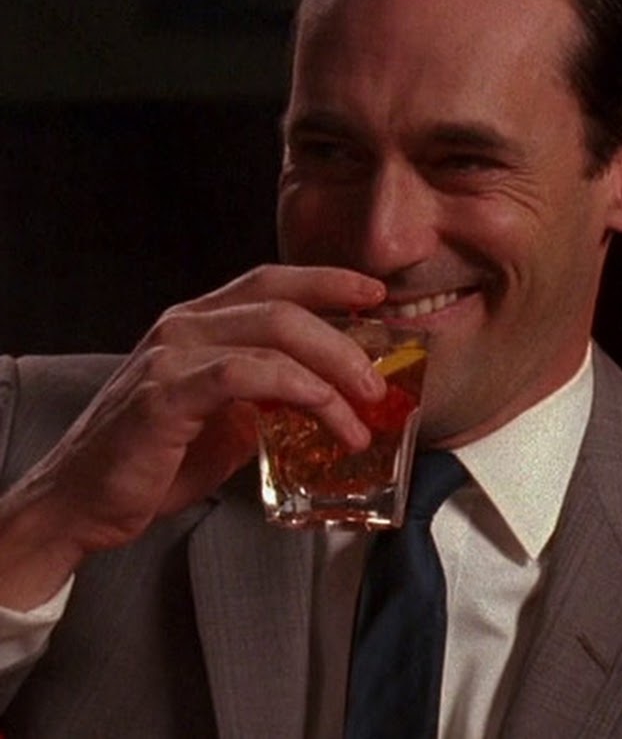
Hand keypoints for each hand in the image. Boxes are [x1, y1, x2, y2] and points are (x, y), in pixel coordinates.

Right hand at [0, 265, 385, 607]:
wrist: (80, 504)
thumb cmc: (153, 460)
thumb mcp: (225, 421)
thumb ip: (267, 398)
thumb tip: (326, 398)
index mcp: (199, 324)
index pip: (272, 282)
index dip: (326, 281)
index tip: (374, 293)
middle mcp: (185, 326)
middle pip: (284, 306)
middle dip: (343, 340)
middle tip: (377, 382)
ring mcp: (172, 356)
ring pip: (272, 333)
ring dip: (331, 371)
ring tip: (362, 413)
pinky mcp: (165, 394)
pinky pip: (245, 374)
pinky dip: (296, 388)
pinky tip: (324, 411)